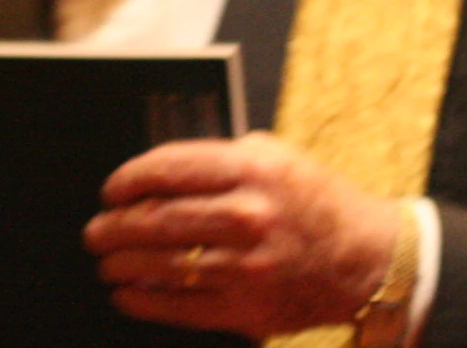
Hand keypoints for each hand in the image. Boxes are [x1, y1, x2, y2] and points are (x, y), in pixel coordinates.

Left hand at [83, 132, 402, 338]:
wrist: (371, 259)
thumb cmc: (318, 202)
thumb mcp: (276, 158)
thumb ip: (222, 159)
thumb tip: (159, 171)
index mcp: (252, 169)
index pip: (169, 168)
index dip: (129, 179)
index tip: (111, 189)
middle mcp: (248, 216)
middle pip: (158, 220)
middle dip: (115, 227)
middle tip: (96, 231)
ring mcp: (247, 266)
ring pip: (164, 264)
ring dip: (123, 264)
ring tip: (106, 261)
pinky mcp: (249, 308)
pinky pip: (182, 305)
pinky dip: (146, 300)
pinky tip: (126, 293)